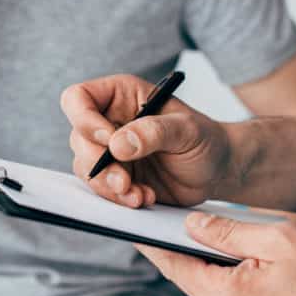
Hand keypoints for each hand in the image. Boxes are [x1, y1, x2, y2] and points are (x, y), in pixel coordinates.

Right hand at [61, 74, 233, 207]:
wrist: (217, 171)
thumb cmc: (205, 139)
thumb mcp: (187, 130)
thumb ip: (153, 132)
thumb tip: (117, 144)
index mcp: (121, 96)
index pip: (78, 98)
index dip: (84, 120)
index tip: (109, 141)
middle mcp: (109, 121)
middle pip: (78, 138)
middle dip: (98, 165)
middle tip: (124, 181)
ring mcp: (110, 151)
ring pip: (85, 168)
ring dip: (109, 186)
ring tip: (139, 194)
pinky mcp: (115, 176)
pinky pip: (101, 189)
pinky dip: (119, 199)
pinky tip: (144, 197)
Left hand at [137, 213, 295, 295]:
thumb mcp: (277, 239)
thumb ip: (226, 231)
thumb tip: (190, 225)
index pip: (173, 265)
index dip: (152, 243)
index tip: (132, 227)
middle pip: (191, 279)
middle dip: (196, 253)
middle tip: (200, 226)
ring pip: (211, 295)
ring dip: (219, 273)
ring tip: (245, 253)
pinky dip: (233, 291)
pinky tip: (256, 277)